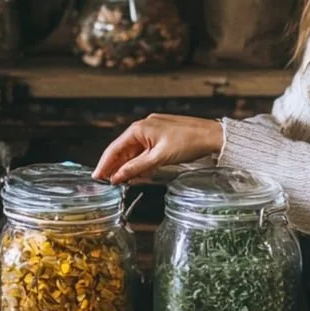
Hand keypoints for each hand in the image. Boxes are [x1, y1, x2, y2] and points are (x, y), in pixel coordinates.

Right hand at [93, 114, 222, 184]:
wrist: (212, 136)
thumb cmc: (188, 142)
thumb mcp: (159, 158)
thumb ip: (136, 167)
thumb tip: (117, 176)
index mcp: (139, 128)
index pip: (115, 148)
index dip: (104, 164)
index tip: (97, 177)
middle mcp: (143, 127)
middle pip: (123, 150)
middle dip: (116, 167)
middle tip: (107, 183)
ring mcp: (153, 131)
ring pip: (134, 151)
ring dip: (129, 166)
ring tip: (122, 181)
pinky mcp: (161, 136)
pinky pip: (145, 150)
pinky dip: (140, 162)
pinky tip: (139, 173)